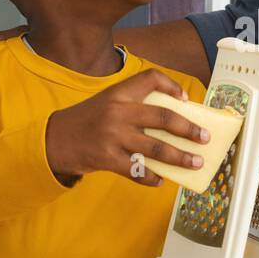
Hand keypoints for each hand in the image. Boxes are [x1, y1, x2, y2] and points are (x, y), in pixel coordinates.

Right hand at [45, 69, 210, 185]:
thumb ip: (134, 106)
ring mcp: (113, 136)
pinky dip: (153, 177)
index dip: (171, 85)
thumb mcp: (108, 103)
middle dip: (189, 129)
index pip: (150, 78)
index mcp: (118, 93)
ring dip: (180, 157)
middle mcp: (117, 111)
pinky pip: (138, 170)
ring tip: (195, 162)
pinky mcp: (107, 158)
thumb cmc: (88, 121)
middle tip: (205, 137)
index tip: (186, 99)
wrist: (54, 140)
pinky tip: (161, 179)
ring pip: (156, 148)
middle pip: (163, 117)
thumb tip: (173, 123)